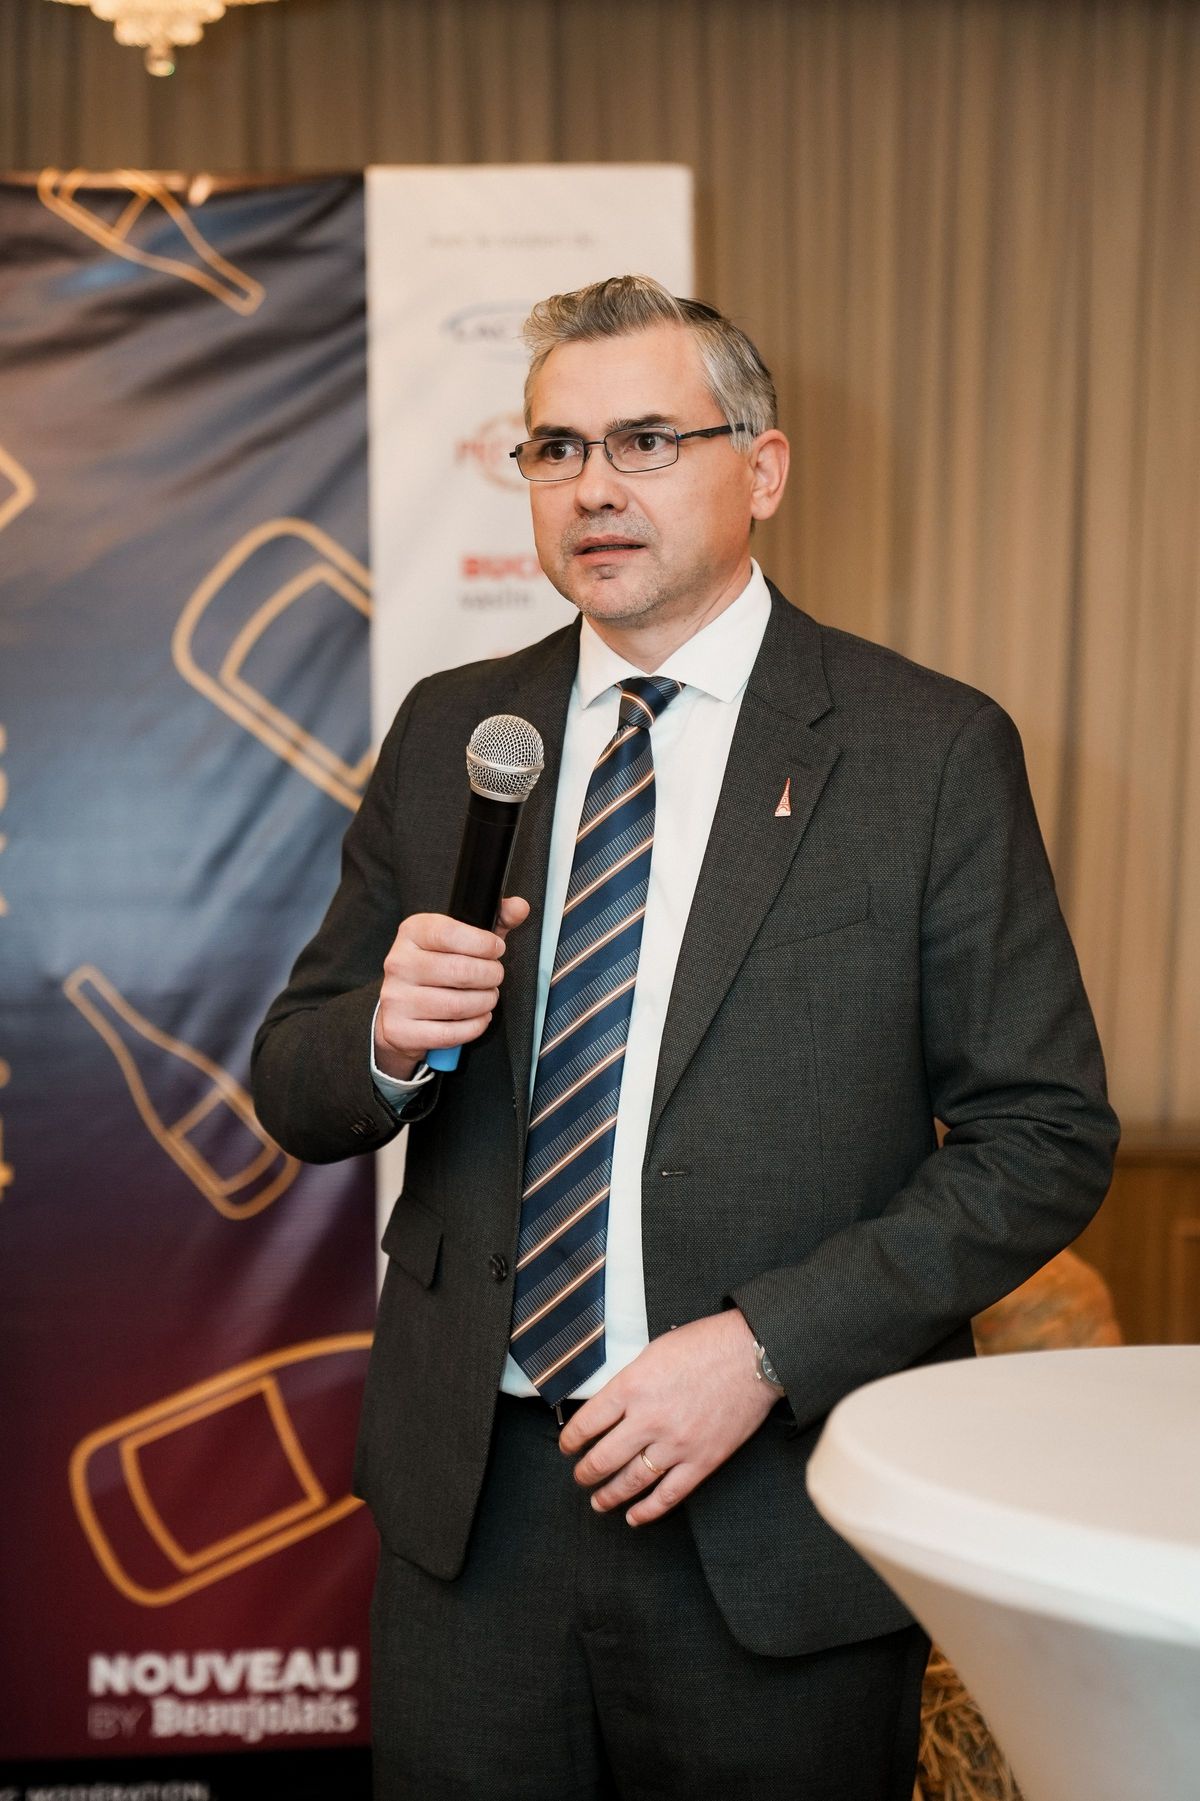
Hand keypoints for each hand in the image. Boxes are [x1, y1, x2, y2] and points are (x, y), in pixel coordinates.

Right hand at [373, 895, 530, 1079]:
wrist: (400, 1011)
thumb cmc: (436, 969)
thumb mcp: (462, 939)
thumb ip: (494, 921)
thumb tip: (520, 907)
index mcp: (412, 933)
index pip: (450, 933)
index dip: (484, 944)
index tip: (497, 950)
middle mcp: (399, 963)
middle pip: (460, 971)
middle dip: (490, 976)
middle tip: (494, 977)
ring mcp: (397, 998)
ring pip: (458, 1005)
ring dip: (485, 1002)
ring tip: (487, 997)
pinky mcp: (401, 1030)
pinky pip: (450, 1033)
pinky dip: (474, 1027)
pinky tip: (478, 1017)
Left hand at [559, 1309, 777, 1526]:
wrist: (752, 1356)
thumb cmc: (705, 1345)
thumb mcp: (653, 1352)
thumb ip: (629, 1381)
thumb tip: (609, 1406)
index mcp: (632, 1386)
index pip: (587, 1423)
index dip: (571, 1440)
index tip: (568, 1447)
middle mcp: (649, 1419)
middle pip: (603, 1459)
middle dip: (585, 1473)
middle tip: (580, 1476)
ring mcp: (675, 1444)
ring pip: (631, 1482)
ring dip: (609, 1495)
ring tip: (598, 1501)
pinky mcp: (701, 1461)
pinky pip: (668, 1496)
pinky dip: (647, 1511)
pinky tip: (634, 1516)